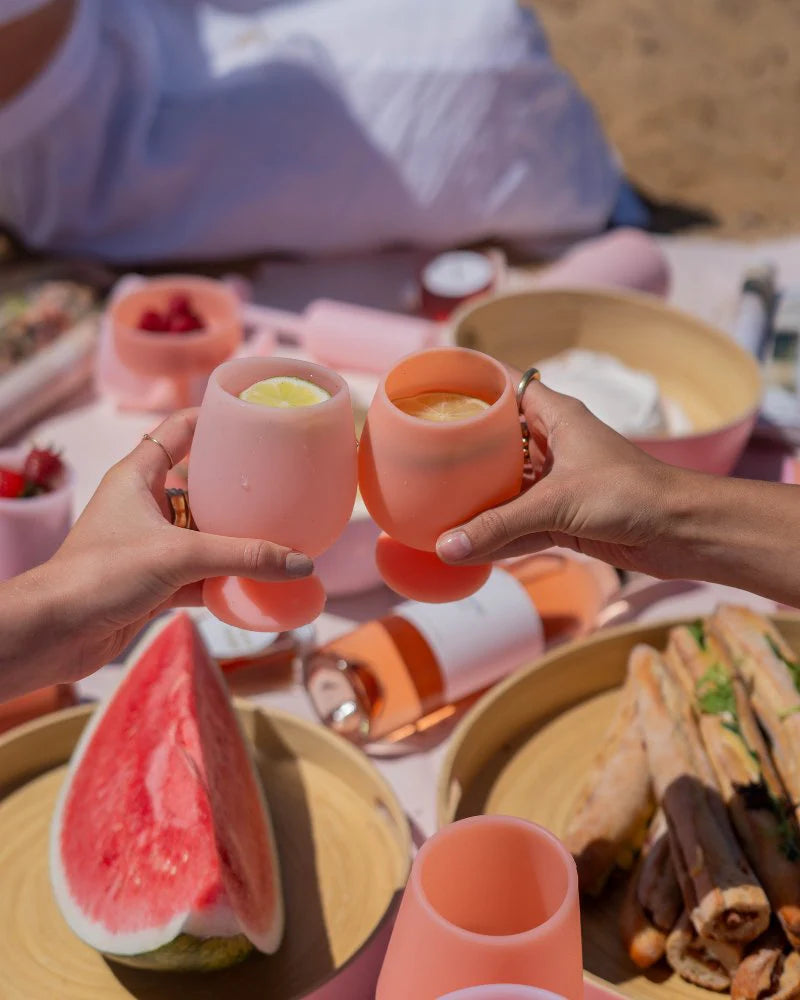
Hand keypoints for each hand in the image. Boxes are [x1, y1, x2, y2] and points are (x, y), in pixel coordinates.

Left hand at [11, 409, 312, 688]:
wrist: (55, 633)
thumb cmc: (101, 574)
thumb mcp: (179, 556)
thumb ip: (243, 557)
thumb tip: (301, 564)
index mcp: (139, 476)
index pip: (180, 430)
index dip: (214, 420)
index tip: (254, 417)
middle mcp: (143, 505)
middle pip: (199, 486)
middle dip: (237, 490)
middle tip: (281, 486)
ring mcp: (148, 545)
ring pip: (202, 535)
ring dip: (235, 540)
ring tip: (280, 534)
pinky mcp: (152, 582)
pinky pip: (199, 574)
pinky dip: (224, 579)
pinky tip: (256, 582)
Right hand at [436, 379, 689, 577]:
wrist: (682, 531)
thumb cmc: (630, 494)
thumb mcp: (557, 504)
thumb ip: (500, 526)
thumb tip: (447, 547)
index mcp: (556, 417)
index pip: (506, 387)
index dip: (473, 386)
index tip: (434, 393)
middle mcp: (554, 445)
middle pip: (499, 442)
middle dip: (465, 453)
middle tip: (420, 456)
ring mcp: (559, 483)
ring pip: (507, 488)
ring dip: (478, 502)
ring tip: (432, 507)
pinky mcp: (565, 519)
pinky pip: (520, 524)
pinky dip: (498, 536)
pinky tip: (466, 547)